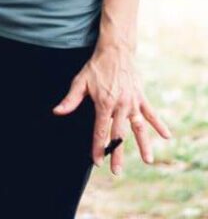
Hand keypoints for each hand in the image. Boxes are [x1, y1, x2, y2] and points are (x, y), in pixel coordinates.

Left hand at [53, 42, 170, 174]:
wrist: (115, 51)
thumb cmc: (96, 67)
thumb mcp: (80, 82)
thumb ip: (70, 100)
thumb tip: (57, 112)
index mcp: (104, 104)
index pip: (100, 130)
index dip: (98, 147)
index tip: (96, 161)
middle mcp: (120, 106)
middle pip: (119, 134)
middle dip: (117, 153)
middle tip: (116, 171)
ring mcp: (132, 103)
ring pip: (138, 128)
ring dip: (143, 144)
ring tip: (147, 160)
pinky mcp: (141, 97)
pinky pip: (151, 113)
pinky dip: (159, 124)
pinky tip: (166, 136)